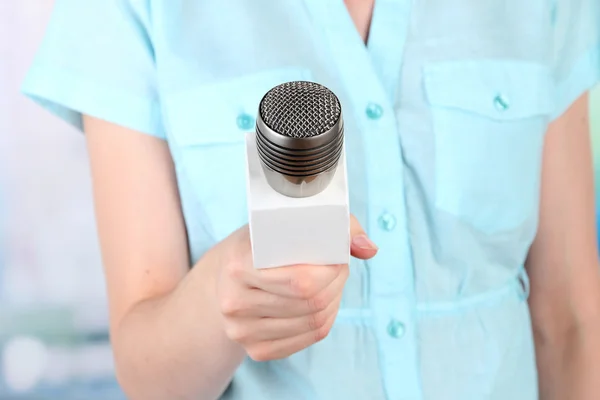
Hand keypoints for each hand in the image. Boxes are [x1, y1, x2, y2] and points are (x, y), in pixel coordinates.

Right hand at [214, 215, 377, 360]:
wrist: (227, 274)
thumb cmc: (262, 243)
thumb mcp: (285, 222)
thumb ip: (333, 226)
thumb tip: (369, 249)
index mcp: (238, 266)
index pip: (300, 281)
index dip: (331, 271)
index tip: (339, 257)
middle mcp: (234, 302)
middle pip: (310, 303)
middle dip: (336, 284)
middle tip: (339, 268)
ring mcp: (241, 331)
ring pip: (313, 323)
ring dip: (333, 302)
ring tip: (332, 284)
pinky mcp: (254, 350)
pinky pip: (306, 340)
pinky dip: (323, 322)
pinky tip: (322, 305)